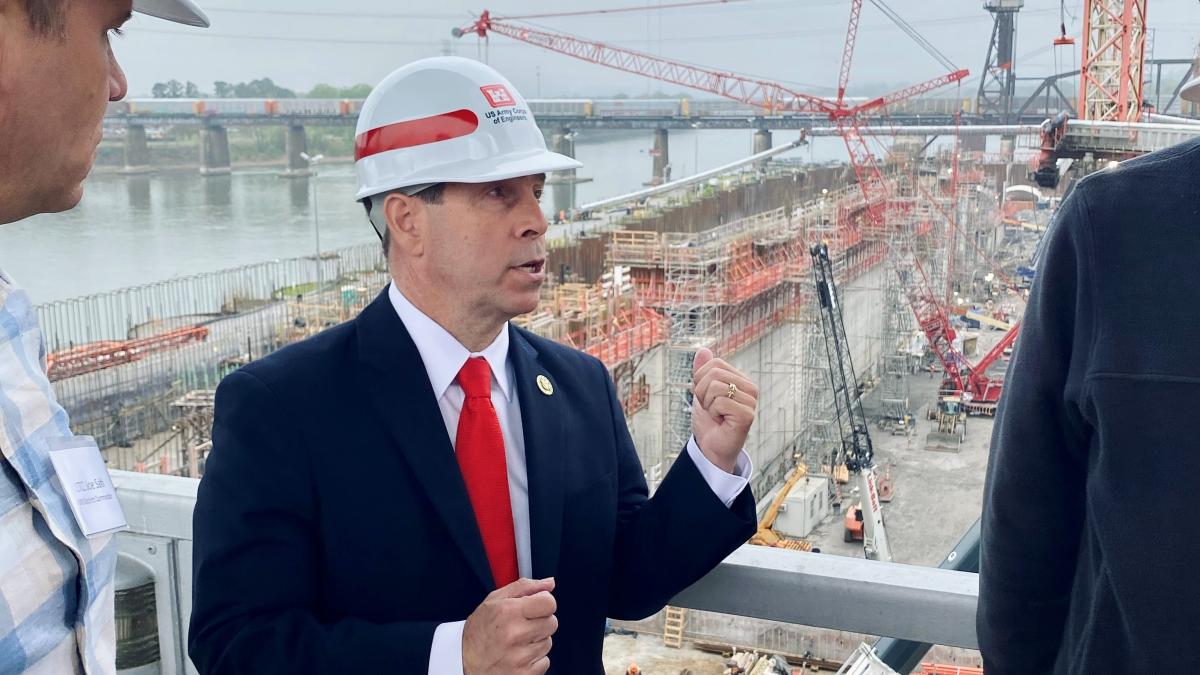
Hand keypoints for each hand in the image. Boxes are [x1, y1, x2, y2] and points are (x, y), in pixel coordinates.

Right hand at [462, 577, 556, 674]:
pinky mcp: (524, 674)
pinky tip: (518, 656)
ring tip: (517, 642)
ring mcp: (519, 657)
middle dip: (540, 622)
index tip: (535, 607)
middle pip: (552, 622)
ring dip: (536, 642)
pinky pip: (545, 662)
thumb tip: (549, 583)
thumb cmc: (479, 630)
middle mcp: (514, 634)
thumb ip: (524, 587)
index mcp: (508, 612)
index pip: (549, 603)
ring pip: (548, 643)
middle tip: (522, 626)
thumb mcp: (494, 600)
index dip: (543, 603)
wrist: (462, 662)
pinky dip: (534, 660)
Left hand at [691, 348, 756, 472]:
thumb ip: (702, 371)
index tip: (706, 397)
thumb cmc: (709, 421)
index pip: (714, 364)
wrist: (710, 447)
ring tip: (716, 415)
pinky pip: (720, 402)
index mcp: (741, 379)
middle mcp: (750, 388)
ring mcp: (751, 401)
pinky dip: (713, 413)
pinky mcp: (747, 415)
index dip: (700, 380)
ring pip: (715, 387)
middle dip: (702, 393)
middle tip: (710, 408)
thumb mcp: (701, 392)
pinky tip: (721, 422)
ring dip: (707, 405)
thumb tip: (703, 350)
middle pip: (713, 374)